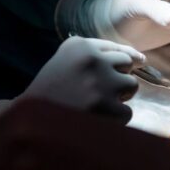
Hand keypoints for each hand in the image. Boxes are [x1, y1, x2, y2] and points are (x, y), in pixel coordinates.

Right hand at [18, 36, 143, 122]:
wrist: (29, 123)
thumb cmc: (49, 93)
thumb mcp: (65, 62)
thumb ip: (95, 54)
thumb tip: (140, 59)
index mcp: (79, 46)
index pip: (115, 47)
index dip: (126, 59)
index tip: (135, 63)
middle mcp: (92, 59)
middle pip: (127, 64)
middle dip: (119, 78)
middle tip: (100, 92)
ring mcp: (101, 82)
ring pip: (132, 86)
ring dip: (120, 98)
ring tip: (97, 106)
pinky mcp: (107, 107)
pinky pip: (127, 112)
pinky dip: (115, 120)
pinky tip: (96, 121)